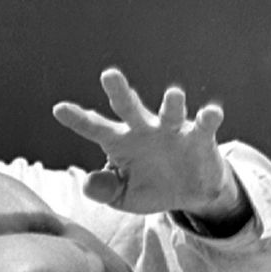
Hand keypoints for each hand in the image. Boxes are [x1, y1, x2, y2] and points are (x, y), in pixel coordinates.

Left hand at [52, 67, 244, 221]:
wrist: (189, 193)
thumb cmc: (150, 187)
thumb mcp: (123, 196)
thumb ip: (105, 190)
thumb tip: (87, 184)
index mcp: (120, 142)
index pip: (95, 128)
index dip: (78, 120)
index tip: (59, 109)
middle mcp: (145, 129)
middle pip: (129, 108)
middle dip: (120, 92)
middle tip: (108, 75)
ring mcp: (172, 130)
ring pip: (170, 113)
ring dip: (172, 104)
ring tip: (173, 95)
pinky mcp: (200, 138)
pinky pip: (204, 125)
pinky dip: (208, 118)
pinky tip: (211, 113)